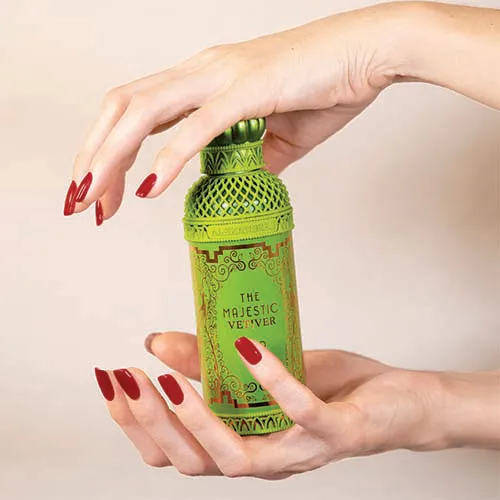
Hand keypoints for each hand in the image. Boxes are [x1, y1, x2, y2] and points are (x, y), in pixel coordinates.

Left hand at [66, 3, 399, 221]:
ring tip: (98, 200)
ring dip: (113, 158)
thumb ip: (250, 161)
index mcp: (205, 80)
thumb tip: (231, 186)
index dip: (108, 151)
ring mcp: (222, 77)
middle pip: (122, 110)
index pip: (136, 112)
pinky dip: (169, 156)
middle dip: (93, 159)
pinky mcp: (248, 89)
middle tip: (82, 204)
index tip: (102, 193)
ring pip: (144, 112)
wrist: (369, 53)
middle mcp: (201, 71)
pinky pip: (199, 125)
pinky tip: (150, 188)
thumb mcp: (280, 137)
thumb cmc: (327, 85)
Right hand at [94, 332, 455, 478]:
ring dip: (196, 418)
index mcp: (243, 444)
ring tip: (167, 377)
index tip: (111, 381)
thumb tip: (158, 341)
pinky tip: (245, 346)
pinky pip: (302, 416)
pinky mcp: (338, 433)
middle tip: (127, 378)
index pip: (175, 453)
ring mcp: (300, 452)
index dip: (137, 424)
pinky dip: (271, 382)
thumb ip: (211, 362)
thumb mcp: (260, 370)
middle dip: (152, 422)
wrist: (399, 402)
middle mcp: (265, 460)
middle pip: (194, 462)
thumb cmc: (329, 391)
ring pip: (237, 457)